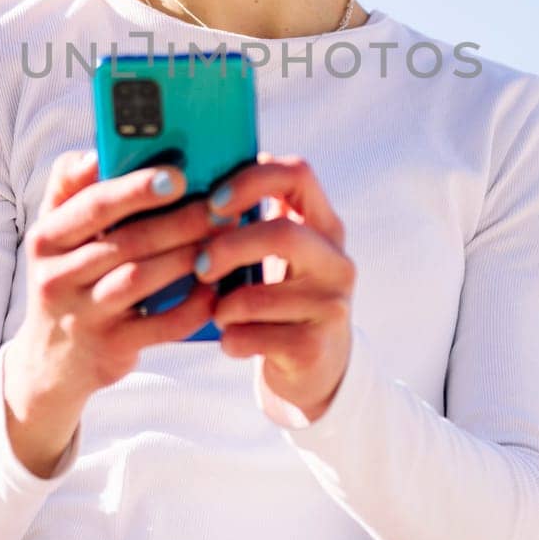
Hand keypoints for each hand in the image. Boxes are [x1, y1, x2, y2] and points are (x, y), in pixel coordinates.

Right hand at [16, 150, 218, 400]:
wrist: (51, 362)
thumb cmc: (67, 278)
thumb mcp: (55, 235)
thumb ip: (70, 187)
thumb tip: (97, 152)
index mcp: (47, 238)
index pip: (93, 205)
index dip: (136, 189)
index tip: (177, 177)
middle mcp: (57, 276)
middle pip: (126, 241)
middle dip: (179, 221)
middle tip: (221, 208)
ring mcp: (83, 315)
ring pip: (141, 279)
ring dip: (187, 257)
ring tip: (223, 240)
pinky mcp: (110, 348)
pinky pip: (160, 325)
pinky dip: (191, 306)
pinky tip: (213, 288)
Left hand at [197, 152, 354, 421]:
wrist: (317, 367)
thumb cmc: (282, 297)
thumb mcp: (281, 254)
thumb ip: (258, 217)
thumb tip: (203, 172)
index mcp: (325, 226)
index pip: (297, 174)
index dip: (251, 180)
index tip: (215, 203)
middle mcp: (337, 262)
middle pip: (282, 234)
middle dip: (227, 248)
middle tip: (201, 266)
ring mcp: (330, 306)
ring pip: (257, 296)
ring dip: (222, 306)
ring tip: (219, 313)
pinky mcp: (314, 348)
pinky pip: (253, 337)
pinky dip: (230, 339)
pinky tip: (232, 340)